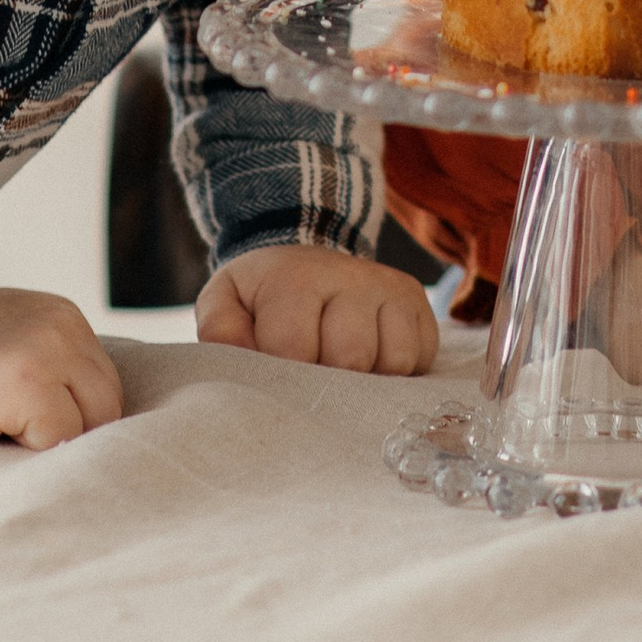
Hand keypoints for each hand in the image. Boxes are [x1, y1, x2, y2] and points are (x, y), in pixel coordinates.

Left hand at [197, 243, 437, 375]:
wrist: (304, 258)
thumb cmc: (262, 296)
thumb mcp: (226, 302)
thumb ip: (220, 330)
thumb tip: (240, 355)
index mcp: (297, 279)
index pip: (295, 350)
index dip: (284, 378)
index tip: (277, 378)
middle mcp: (350, 276)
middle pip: (351, 358)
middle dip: (329, 382)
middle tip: (312, 376)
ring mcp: (388, 286)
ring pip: (393, 361)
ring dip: (367, 379)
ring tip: (341, 368)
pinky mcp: (416, 301)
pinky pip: (421, 357)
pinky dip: (398, 371)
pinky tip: (371, 360)